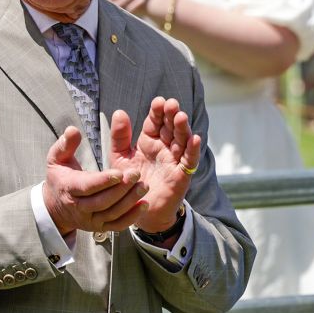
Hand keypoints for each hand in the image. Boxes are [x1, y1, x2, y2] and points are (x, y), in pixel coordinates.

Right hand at [43, 126, 146, 235]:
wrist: (56, 208)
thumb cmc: (60, 178)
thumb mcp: (56, 159)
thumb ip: (65, 144)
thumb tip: (73, 130)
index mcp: (69, 189)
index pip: (87, 187)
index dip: (103, 181)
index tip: (119, 172)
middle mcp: (79, 208)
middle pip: (102, 201)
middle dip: (121, 189)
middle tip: (137, 174)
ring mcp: (90, 220)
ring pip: (112, 213)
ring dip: (129, 201)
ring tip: (144, 186)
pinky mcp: (100, 228)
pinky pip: (117, 225)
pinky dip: (131, 217)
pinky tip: (144, 205)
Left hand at [109, 97, 200, 233]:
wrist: (138, 210)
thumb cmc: (129, 183)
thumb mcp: (119, 158)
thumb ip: (119, 137)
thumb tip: (120, 111)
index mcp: (149, 141)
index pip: (155, 122)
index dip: (157, 112)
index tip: (158, 102)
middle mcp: (163, 147)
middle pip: (170, 128)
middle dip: (171, 115)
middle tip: (171, 104)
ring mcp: (174, 160)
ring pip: (181, 140)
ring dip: (183, 128)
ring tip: (181, 117)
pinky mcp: (182, 175)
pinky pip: (189, 161)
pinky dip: (193, 150)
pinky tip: (194, 139)